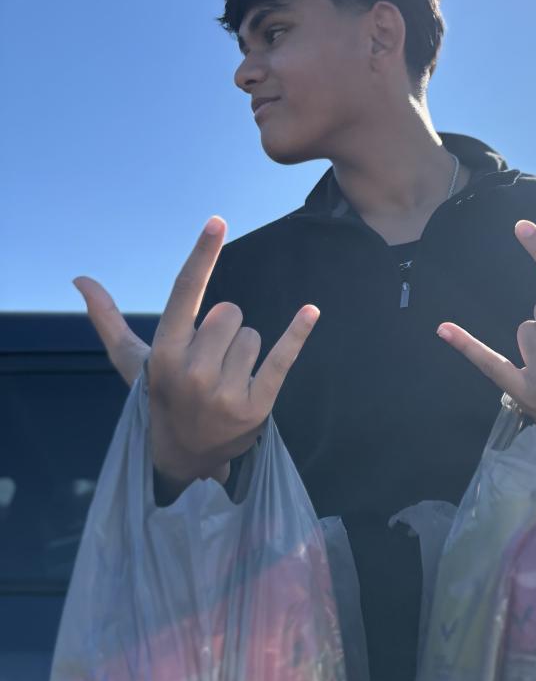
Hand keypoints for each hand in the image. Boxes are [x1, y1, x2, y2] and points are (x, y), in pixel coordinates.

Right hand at [73, 218, 320, 483]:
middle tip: (212, 361)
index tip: (217, 221)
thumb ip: (109, 319)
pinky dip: (297, 333)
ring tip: (228, 379)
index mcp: (164, 354)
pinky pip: (281, 358)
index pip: (185, 293)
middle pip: (229, 313)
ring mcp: (224, 391)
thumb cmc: (161, 398)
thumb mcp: (134, 362)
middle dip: (225, 330)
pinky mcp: (256, 406)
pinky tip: (310, 311)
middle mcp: (192, 371)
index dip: (202, 255)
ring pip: (253, 334)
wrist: (183, 458)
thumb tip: (80, 279)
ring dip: (246, 350)